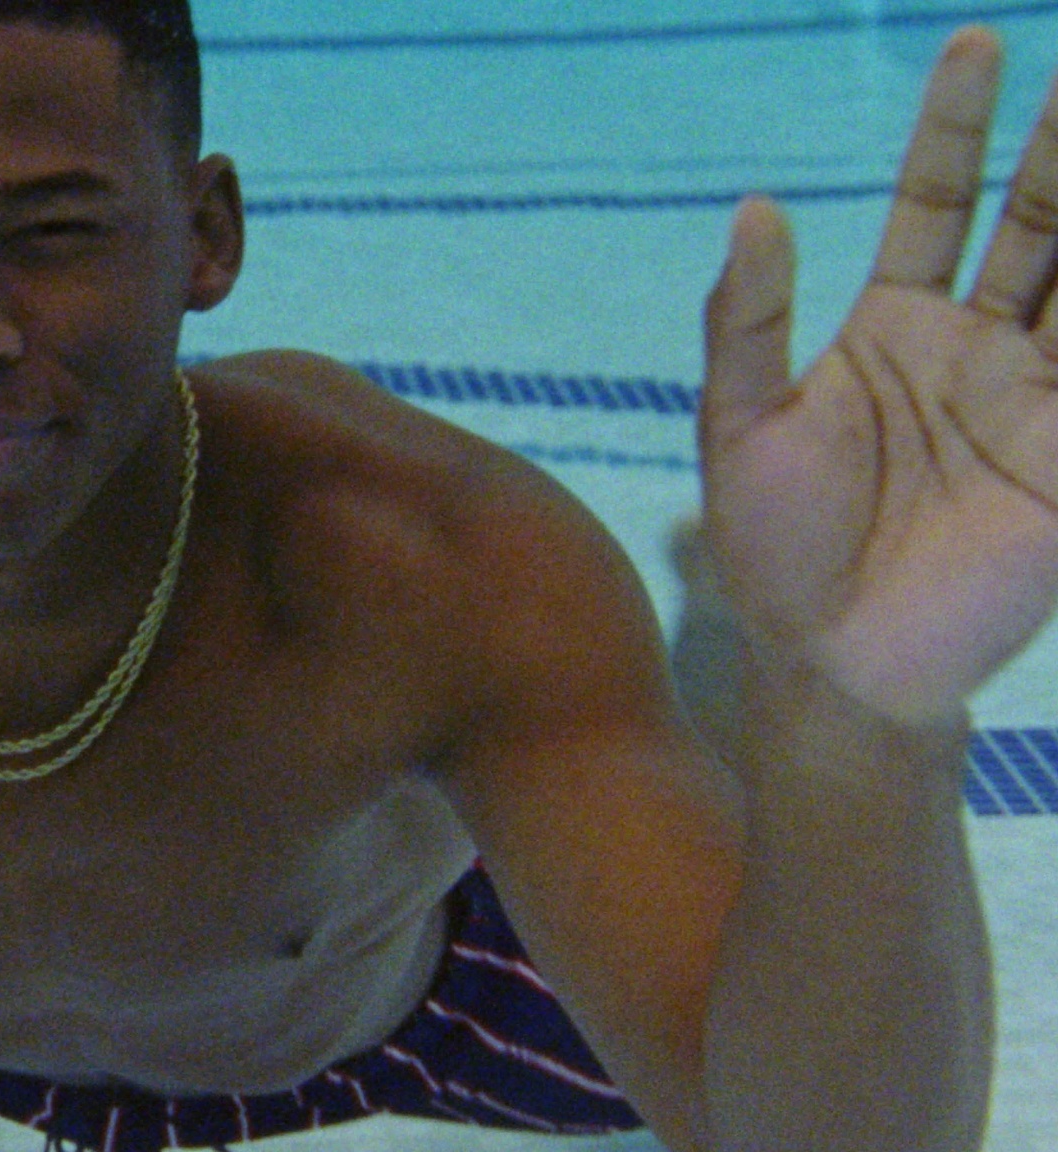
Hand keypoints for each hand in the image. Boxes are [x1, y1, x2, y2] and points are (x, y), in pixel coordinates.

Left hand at [699, 25, 1057, 722]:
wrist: (826, 660)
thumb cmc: (772, 548)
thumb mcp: (740, 426)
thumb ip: (746, 320)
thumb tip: (752, 206)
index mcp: (891, 327)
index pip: (934, 202)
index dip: (954, 127)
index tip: (974, 42)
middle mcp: (974, 348)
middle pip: (1036, 223)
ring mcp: (1033, 400)